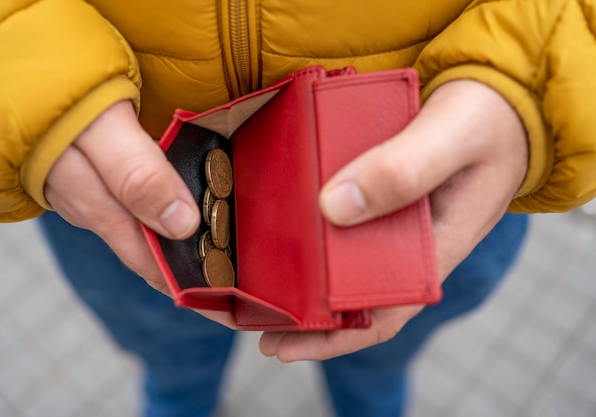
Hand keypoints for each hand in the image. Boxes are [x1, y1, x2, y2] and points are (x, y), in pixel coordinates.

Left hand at [260, 80, 527, 360]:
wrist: (502, 98)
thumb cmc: (487, 120)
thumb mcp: (450, 137)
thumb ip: (403, 169)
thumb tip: (333, 208)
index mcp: (435, 251)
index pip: (382, 315)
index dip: (332, 338)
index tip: (280, 346)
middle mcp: (411, 246)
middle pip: (352, 293)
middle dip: (305, 312)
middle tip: (252, 313)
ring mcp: (395, 222)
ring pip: (343, 258)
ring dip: (303, 272)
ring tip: (257, 276)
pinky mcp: (381, 195)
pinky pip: (343, 219)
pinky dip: (315, 227)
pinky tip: (283, 223)